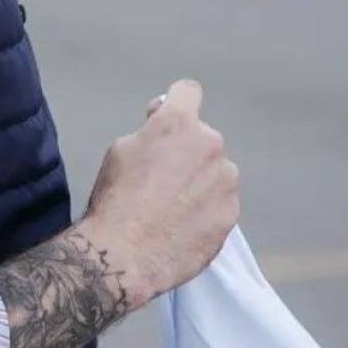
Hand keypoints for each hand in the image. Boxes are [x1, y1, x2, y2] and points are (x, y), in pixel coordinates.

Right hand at [78, 79, 240, 303]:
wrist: (124, 256)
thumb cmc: (116, 200)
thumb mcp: (120, 150)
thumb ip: (150, 130)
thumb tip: (162, 119)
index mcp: (179, 123)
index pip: (188, 92)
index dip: (176, 103)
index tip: (169, 117)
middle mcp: (210, 145)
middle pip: (203, 138)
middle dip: (187, 151)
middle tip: (163, 178)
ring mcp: (226, 180)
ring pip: (216, 171)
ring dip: (202, 181)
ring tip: (174, 208)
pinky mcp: (231, 213)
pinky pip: (222, 201)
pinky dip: (208, 209)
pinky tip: (184, 226)